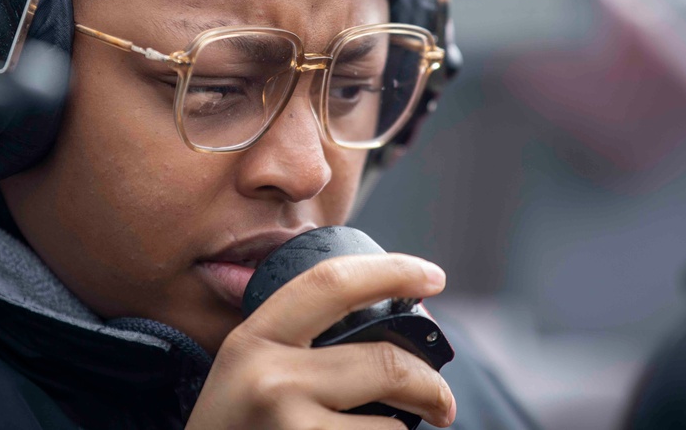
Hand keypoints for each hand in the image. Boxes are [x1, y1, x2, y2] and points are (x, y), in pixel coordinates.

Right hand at [186, 253, 456, 428]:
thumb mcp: (244, 375)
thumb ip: (293, 342)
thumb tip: (382, 308)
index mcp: (252, 341)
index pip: (331, 282)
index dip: (392, 271)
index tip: (433, 276)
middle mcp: (270, 381)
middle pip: (385, 361)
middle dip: (431, 383)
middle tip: (441, 400)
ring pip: (391, 427)